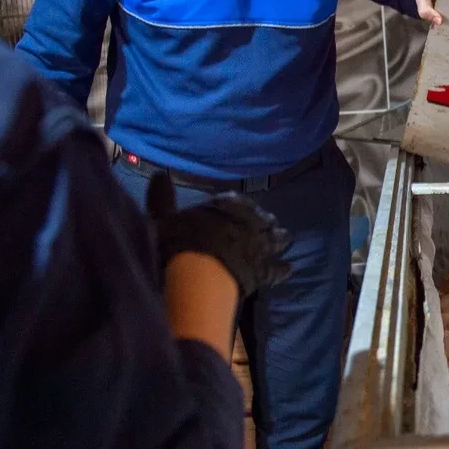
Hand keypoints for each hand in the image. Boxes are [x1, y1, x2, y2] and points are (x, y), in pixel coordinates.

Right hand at [146, 172, 292, 298]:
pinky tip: (289, 268)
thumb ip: (162, 198)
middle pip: (261, 220)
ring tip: (286, 240)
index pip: (235, 202)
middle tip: (273, 224)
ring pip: (275, 241)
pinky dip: (283, 269)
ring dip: (279, 240)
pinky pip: (277, 269)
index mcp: (223, 206)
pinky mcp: (264, 272)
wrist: (197, 273)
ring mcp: (259, 247)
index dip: (240, 206)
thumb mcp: (162, 218)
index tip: (245, 208)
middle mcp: (246, 223)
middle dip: (266, 222)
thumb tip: (159, 174)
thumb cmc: (176, 243)